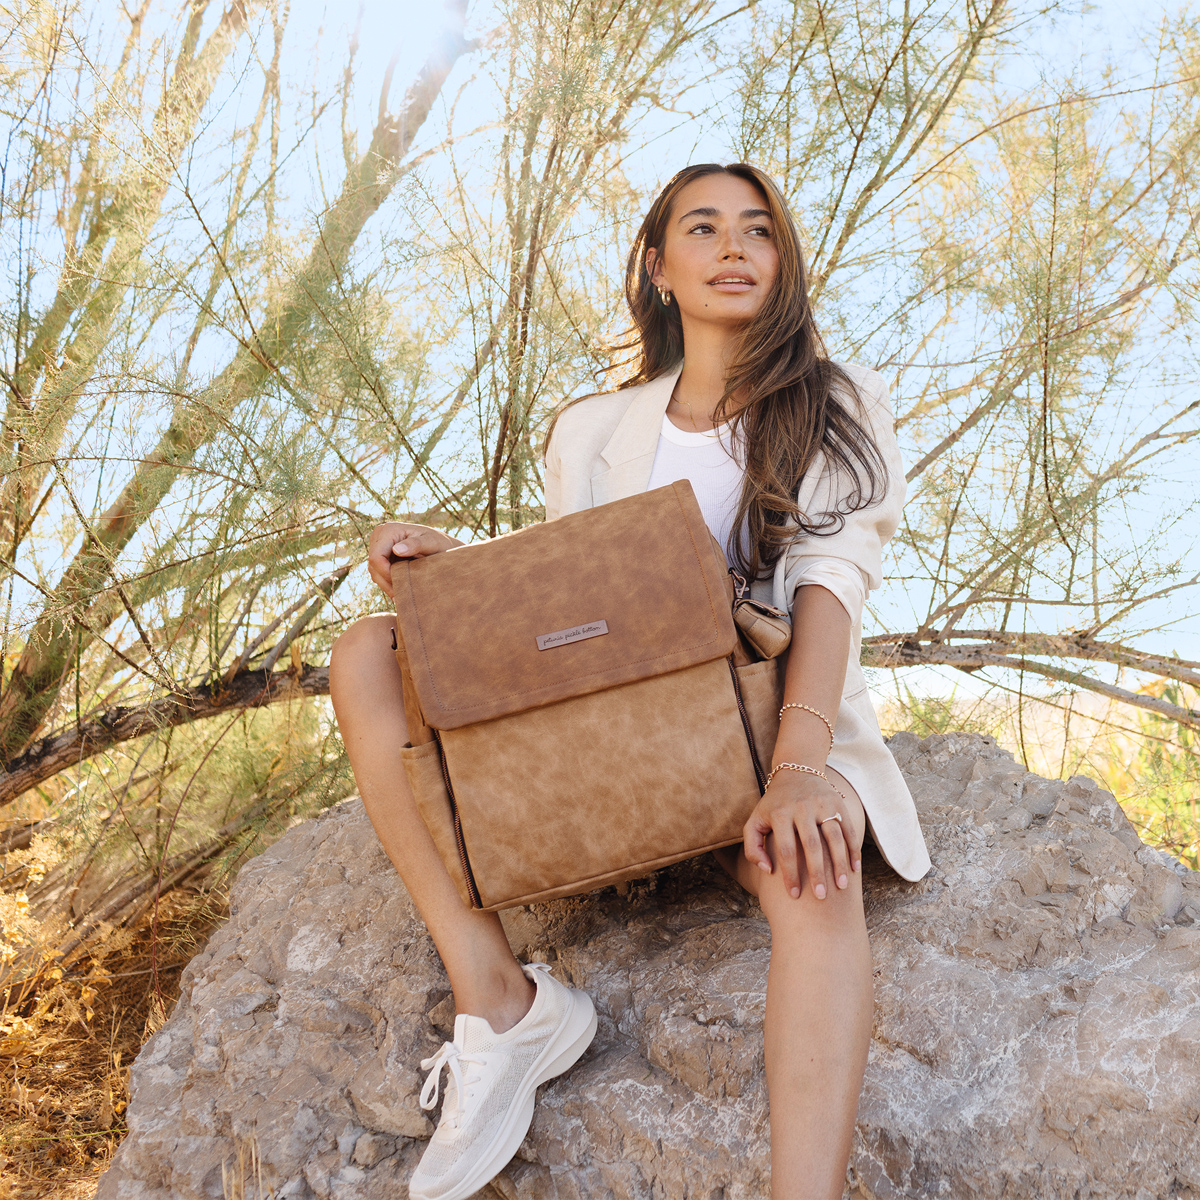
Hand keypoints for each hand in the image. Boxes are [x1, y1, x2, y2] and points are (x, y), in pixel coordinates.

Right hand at [367, 522, 461, 598]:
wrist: (443, 547)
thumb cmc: (440, 544)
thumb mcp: (432, 543)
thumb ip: (416, 544)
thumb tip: (397, 549)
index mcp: (388, 530)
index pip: (376, 557)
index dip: (385, 573)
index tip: (400, 585)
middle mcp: (380, 534)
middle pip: (373, 565)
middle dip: (385, 582)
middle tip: (400, 596)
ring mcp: (379, 545)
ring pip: (373, 571)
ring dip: (386, 585)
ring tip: (401, 595)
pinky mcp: (382, 554)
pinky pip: (378, 572)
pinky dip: (387, 582)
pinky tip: (400, 589)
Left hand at [742, 769, 862, 900]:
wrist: (796, 771)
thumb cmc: (773, 805)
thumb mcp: (755, 821)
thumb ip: (752, 847)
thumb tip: (767, 870)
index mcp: (780, 814)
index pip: (786, 850)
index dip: (790, 874)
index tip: (794, 895)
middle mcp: (801, 808)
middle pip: (812, 845)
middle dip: (817, 873)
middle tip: (820, 897)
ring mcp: (822, 805)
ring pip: (834, 837)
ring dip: (839, 863)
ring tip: (841, 886)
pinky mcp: (837, 803)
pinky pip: (848, 829)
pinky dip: (853, 849)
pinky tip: (854, 869)